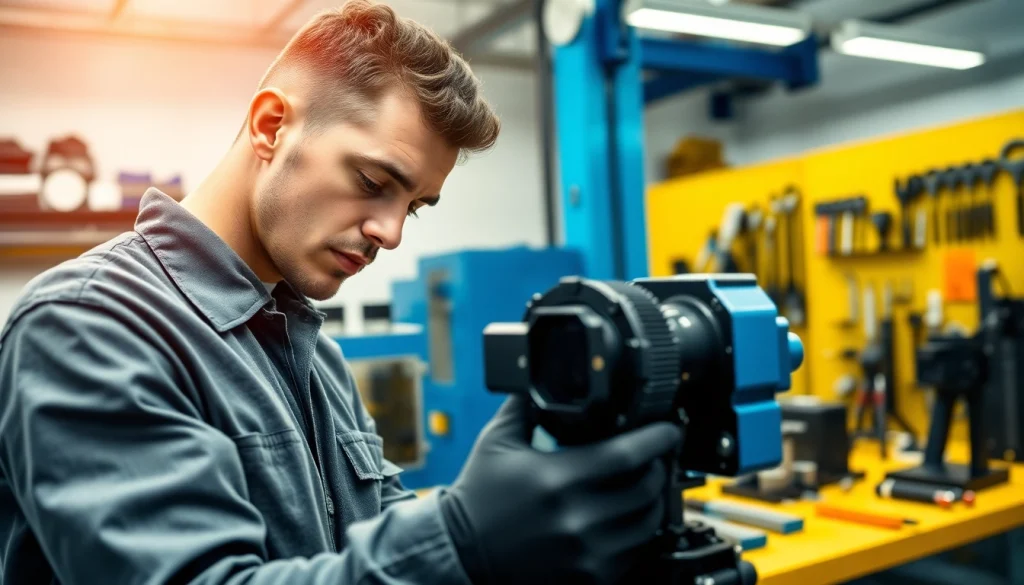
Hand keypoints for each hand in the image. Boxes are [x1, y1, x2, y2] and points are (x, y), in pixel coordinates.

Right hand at [440, 395, 680, 584]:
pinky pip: (635, 552)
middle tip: (659, 453)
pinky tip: (632, 515)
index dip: (656, 438)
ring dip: (655, 498)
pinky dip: (640, 530)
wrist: (461, 552)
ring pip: (647, 522)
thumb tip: (542, 369)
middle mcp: (574, 518)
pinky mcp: (590, 575)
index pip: (626, 455)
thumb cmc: (479, 496)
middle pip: (645, 488)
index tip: (669, 428)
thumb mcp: (497, 442)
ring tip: (648, 482)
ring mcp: (585, 552)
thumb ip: (525, 404)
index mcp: (554, 479)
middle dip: (659, 466)